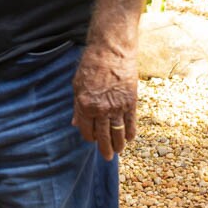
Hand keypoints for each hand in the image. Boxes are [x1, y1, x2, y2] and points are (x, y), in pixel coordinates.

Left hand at [71, 46, 137, 160]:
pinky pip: (131, 124)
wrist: (111, 51)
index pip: (87, 131)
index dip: (89, 137)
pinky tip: (129, 139)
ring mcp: (118, 107)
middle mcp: (102, 109)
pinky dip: (130, 133)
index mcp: (85, 105)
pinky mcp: (131, 102)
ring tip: (117, 151)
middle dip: (104, 148)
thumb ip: (77, 106)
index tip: (92, 139)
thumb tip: (75, 123)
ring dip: (118, 145)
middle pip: (103, 136)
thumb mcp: (77, 85)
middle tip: (106, 157)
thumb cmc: (91, 65)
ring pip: (118, 133)